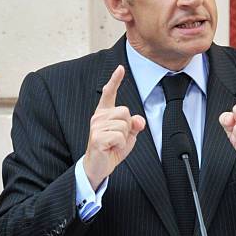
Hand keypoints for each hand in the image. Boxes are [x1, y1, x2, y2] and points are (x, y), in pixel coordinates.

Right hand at [84, 65, 144, 190]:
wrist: (99, 167)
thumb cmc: (112, 149)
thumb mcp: (128, 136)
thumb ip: (135, 125)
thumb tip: (139, 120)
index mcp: (105, 113)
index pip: (110, 94)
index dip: (115, 80)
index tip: (120, 68)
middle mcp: (98, 117)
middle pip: (125, 111)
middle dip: (128, 126)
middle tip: (118, 138)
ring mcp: (96, 126)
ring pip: (124, 125)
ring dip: (124, 137)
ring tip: (114, 144)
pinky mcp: (97, 137)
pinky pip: (120, 136)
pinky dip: (121, 145)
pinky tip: (111, 148)